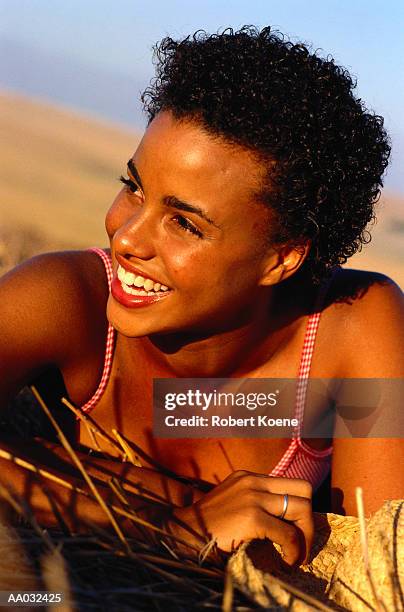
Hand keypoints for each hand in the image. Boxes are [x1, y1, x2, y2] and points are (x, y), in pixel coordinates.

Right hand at [169, 470, 313, 564]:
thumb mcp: (235, 503)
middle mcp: (253, 481)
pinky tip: (285, 561)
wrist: (184, 533)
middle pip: (304, 490)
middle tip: (301, 544)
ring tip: (295, 555)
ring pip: (302, 509)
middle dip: (309, 520)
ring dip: (305, 537)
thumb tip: (288, 520)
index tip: (297, 531)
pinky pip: (288, 534)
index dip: (303, 508)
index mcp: (250, 477)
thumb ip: (257, 503)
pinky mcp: (252, 517)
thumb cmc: (209, 525)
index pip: (293, 484)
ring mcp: (252, 497)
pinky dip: (293, 551)